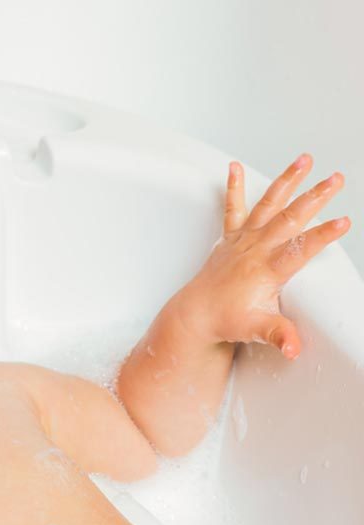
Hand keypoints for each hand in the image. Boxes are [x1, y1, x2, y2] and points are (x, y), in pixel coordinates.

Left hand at [176, 154, 350, 358]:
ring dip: (287, 181)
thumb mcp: (258, 330)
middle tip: (337, 179)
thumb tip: (295, 348)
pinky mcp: (231, 237)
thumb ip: (279, 335)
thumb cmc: (227, 321)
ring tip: (305, 159)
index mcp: (266, 270)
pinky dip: (234, 187)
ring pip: (268, 205)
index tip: (344, 222)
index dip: (322, 236)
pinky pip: (232, 208)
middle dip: (315, 198)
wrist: (195, 315)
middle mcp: (254, 249)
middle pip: (289, 219)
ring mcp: (242, 240)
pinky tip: (234, 167)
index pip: (299, 250)